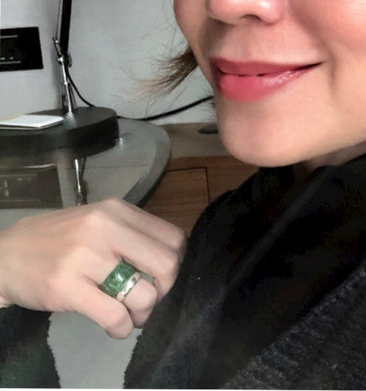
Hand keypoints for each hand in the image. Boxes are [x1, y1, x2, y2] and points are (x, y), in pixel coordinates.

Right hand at [0, 199, 185, 337]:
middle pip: (167, 264)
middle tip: (149, 299)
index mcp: (118, 211)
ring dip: (143, 314)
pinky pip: (113, 315)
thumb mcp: (99, 222)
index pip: (173, 237)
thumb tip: (170, 261)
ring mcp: (85, 257)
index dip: (176, 263)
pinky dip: (121, 328)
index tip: (161, 277)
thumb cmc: (59, 240)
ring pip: (144, 294)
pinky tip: (115, 327)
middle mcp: (105, 228)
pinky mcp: (66, 287)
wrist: (6, 255)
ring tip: (131, 316)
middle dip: (165, 290)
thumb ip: (131, 234)